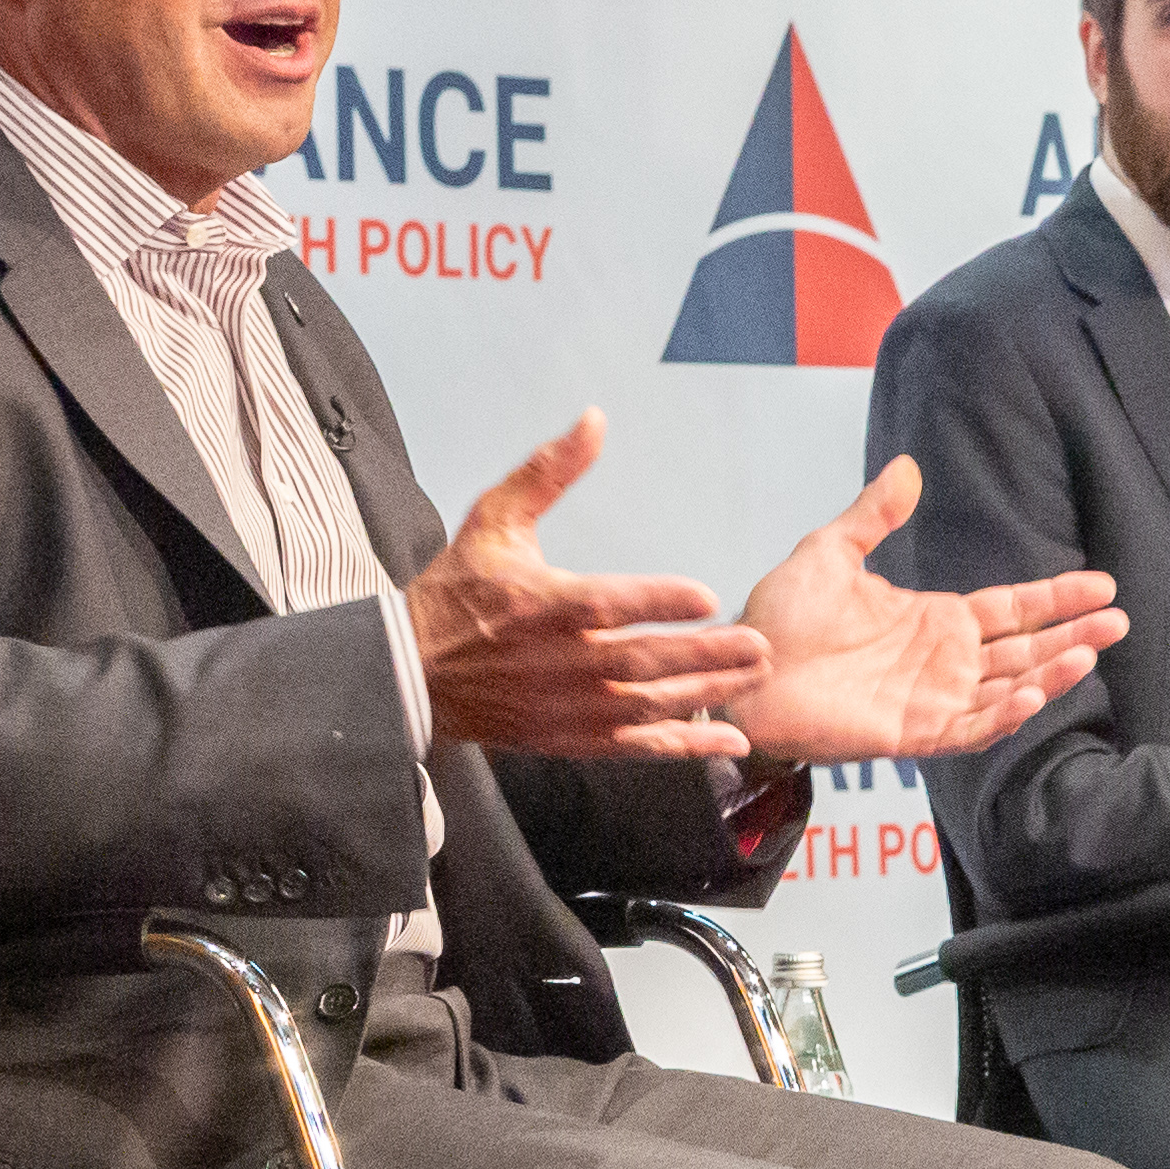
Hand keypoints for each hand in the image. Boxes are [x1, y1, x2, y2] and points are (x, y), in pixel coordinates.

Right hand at [403, 411, 766, 760]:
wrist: (410, 671)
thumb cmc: (455, 593)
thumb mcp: (495, 519)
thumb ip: (549, 472)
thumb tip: (593, 421)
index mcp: (545, 604)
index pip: (611, 605)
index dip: (660, 602)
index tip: (706, 598)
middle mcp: (561, 661)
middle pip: (644, 661)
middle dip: (706, 655)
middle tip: (759, 645)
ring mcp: (568, 706)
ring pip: (649, 705)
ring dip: (707, 692)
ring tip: (753, 676)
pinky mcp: (570, 738)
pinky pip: (636, 747)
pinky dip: (686, 747)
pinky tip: (729, 741)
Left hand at [719, 454, 1129, 766]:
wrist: (740, 672)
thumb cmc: (780, 619)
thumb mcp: (830, 552)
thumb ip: (874, 515)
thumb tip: (909, 468)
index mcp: (934, 619)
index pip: (1012, 608)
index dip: (1056, 597)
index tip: (1101, 585)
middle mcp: (944, 661)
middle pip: (1025, 648)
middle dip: (1074, 636)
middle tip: (1120, 621)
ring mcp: (933, 699)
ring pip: (1009, 689)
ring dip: (1050, 675)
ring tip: (1090, 654)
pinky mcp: (913, 733)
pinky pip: (971, 728)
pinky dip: (1004, 715)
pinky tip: (1032, 694)